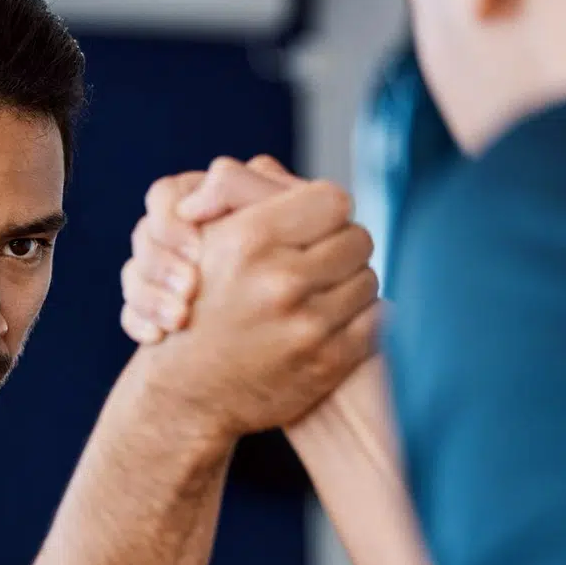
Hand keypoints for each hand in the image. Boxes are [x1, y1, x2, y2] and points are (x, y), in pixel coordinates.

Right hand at [130, 157, 377, 435]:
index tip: (312, 225)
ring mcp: (307, 326)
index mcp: (249, 240)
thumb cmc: (197, 305)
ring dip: (351, 283)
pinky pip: (377, 320)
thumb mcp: (203, 240)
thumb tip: (283, 171)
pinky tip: (335, 321)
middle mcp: (280, 281)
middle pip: (357, 239)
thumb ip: (239, 190)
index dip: (324, 210)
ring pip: (368, 279)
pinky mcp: (327, 362)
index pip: (332, 199)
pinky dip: (362, 319)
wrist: (187, 393)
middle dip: (341, 246)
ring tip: (322, 292)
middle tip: (321, 260)